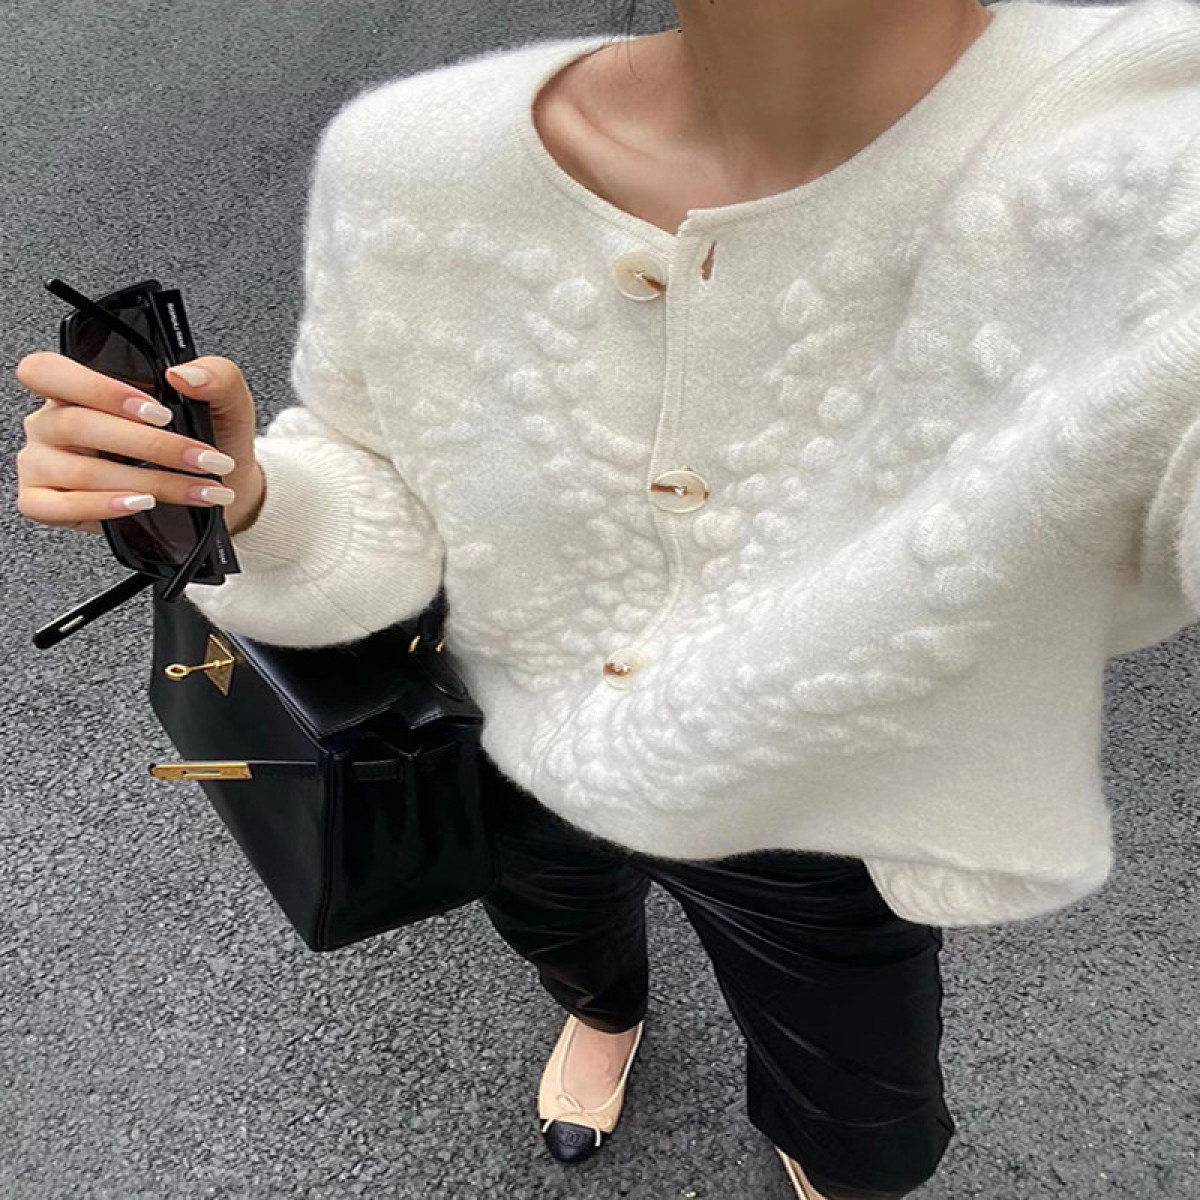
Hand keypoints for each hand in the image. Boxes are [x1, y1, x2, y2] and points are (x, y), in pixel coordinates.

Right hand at [14, 352, 265, 538]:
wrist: (217, 487)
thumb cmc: (209, 439)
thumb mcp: (223, 402)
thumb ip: (215, 376)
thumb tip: (185, 374)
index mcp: (78, 388)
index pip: (48, 371)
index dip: (97, 389)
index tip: (158, 413)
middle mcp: (53, 423)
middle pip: (77, 425)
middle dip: (150, 445)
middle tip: (200, 459)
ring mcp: (44, 464)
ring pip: (81, 472)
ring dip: (150, 482)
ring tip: (197, 489)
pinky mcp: (47, 504)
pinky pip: (58, 507)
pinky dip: (104, 506)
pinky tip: (142, 503)